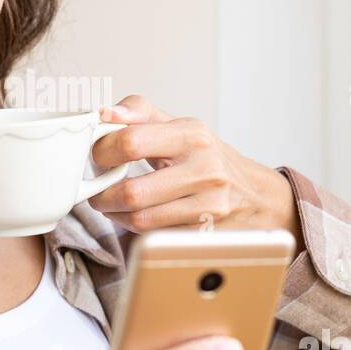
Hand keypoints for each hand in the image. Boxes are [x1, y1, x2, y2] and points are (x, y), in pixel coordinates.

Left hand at [91, 94, 303, 252]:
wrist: (255, 196)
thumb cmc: (208, 159)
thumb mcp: (180, 127)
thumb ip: (140, 113)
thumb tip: (106, 113)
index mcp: (192, 135)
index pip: (131, 142)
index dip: (102, 151)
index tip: (96, 157)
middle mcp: (204, 169)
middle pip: (131, 191)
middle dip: (102, 195)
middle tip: (95, 191)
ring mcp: (207, 205)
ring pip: (140, 220)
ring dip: (115, 215)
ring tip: (110, 204)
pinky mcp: (205, 233)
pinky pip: (154, 236)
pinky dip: (135, 229)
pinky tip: (135, 217)